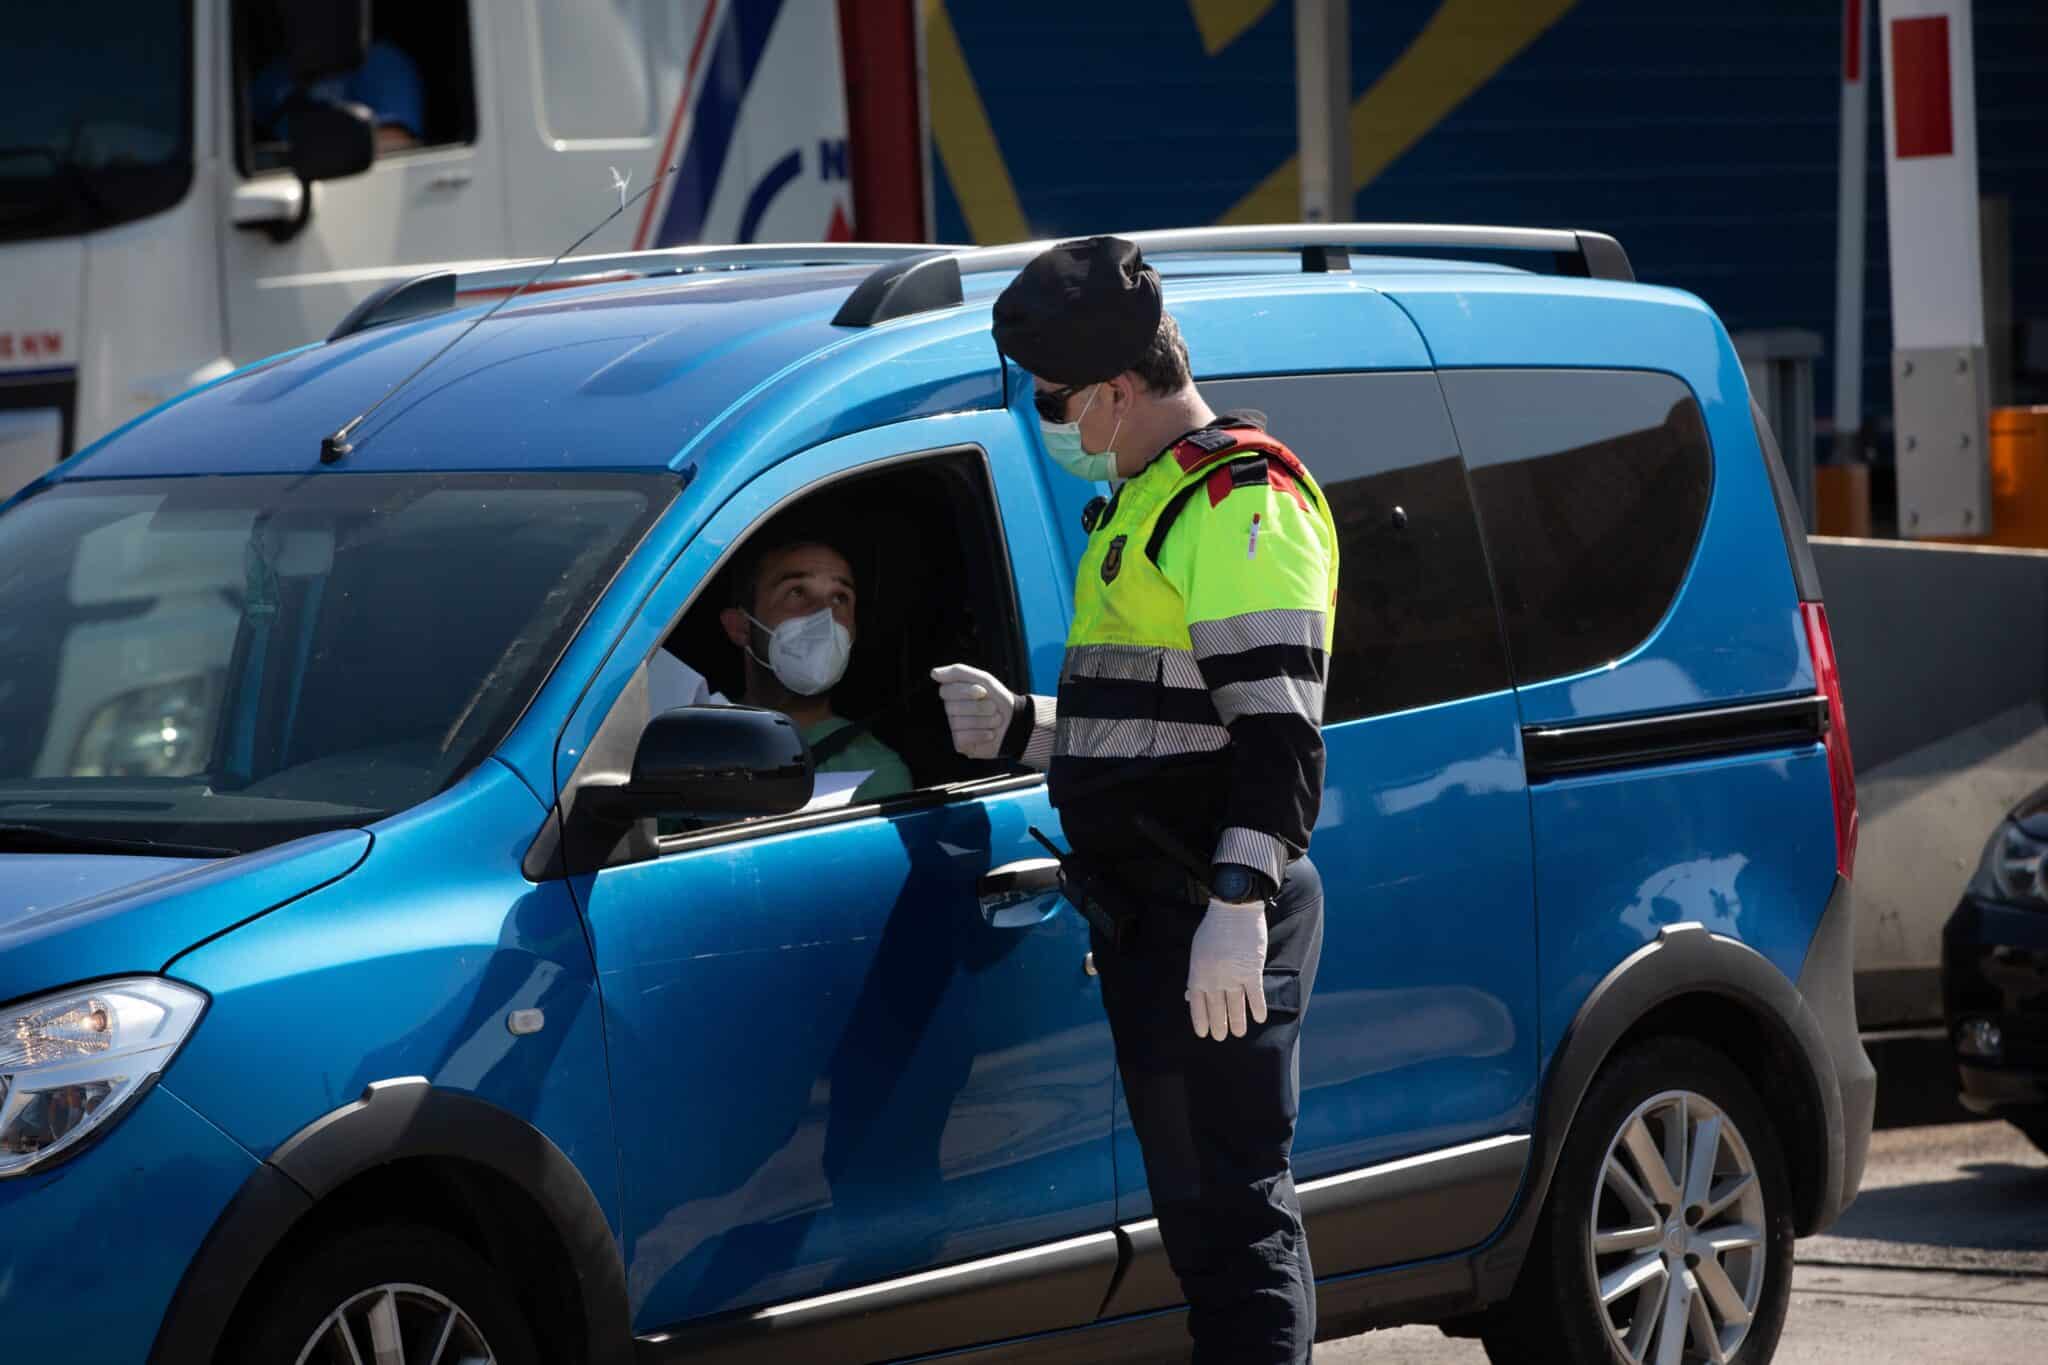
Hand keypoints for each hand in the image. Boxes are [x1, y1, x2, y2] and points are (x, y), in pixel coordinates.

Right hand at [931, 663, 1017, 759]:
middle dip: (979, 707)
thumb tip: (933, 673)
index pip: (945, 691)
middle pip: (952, 708)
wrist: (1016, 723)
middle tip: (993, 708)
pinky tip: (990, 734)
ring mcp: (954, 728)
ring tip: (996, 721)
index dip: (965, 691)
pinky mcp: (960, 744)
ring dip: (984, 721)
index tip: (983, 691)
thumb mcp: (983, 679)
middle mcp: (950, 711)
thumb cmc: (999, 699)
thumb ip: (958, 672)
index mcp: (953, 694)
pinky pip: (963, 738)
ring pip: (958, 723)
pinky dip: (981, 734)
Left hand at [1186, 898, 1267, 1040]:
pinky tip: (1259, 1018)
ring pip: (1235, 1005)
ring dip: (1237, 1021)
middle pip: (1216, 1008)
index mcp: (1198, 972)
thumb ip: (1196, 974)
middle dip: (1219, 1024)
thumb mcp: (1197, 951)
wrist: (1233, 909)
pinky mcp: (1251, 970)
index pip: (1197, 1003)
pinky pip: (1255, 995)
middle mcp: (1214, 978)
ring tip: (1238, 1033)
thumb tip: (1188, 995)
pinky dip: (1257, 1007)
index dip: (1200, 1020)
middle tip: (1221, 1037)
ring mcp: (1233, 975)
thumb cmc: (1214, 928)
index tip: (1203, 1033)